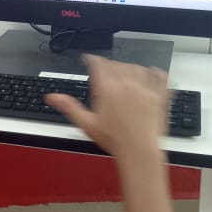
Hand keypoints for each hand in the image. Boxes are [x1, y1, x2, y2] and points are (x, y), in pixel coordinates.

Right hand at [44, 54, 168, 156]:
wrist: (139, 152)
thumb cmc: (114, 140)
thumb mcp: (86, 123)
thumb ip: (69, 107)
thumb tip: (52, 97)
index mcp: (108, 88)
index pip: (99, 64)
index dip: (93, 59)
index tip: (90, 59)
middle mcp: (127, 84)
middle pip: (117, 64)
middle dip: (110, 64)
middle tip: (106, 67)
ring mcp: (144, 89)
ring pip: (137, 68)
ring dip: (130, 66)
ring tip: (126, 70)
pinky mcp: (159, 97)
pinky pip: (160, 78)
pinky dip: (157, 73)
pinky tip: (155, 72)